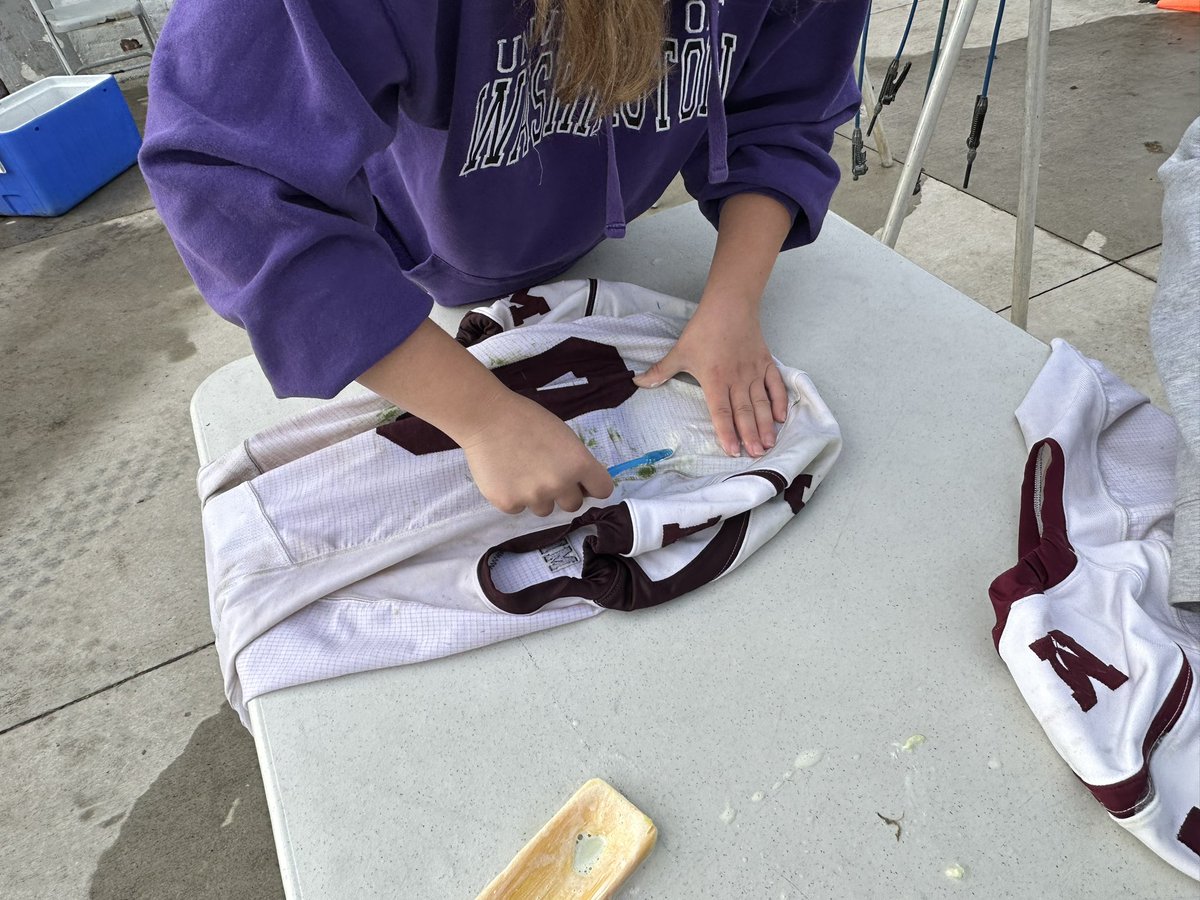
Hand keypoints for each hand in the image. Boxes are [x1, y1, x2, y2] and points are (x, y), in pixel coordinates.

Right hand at [459, 390, 613, 515]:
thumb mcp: (563, 435)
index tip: (583, 483)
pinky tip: (506, 475)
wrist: (487, 418)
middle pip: (573, 505)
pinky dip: (514, 496)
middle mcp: (560, 484)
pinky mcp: (509, 504)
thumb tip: (582, 483)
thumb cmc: (526, 420)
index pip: (602, 490)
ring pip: (545, 509)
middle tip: (546, 475)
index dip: (592, 486)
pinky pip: (520, 508)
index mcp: (579, 463)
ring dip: (538, 497)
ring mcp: (534, 497)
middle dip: (564, 493)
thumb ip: (575, 461)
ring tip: (522, 472)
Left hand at [634, 301, 786, 456]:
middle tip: (756, 455)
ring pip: (761, 403)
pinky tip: (780, 418)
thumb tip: (636, 383)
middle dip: (750, 436)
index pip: (721, 411)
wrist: (730, 304)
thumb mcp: (679, 351)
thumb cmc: (704, 329)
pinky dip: (779, 401)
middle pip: (744, 412)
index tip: (733, 451)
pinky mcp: (766, 363)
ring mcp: (753, 371)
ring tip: (768, 444)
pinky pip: (775, 386)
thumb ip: (660, 371)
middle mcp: (736, 379)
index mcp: (715, 379)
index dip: (727, 432)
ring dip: (765, 425)